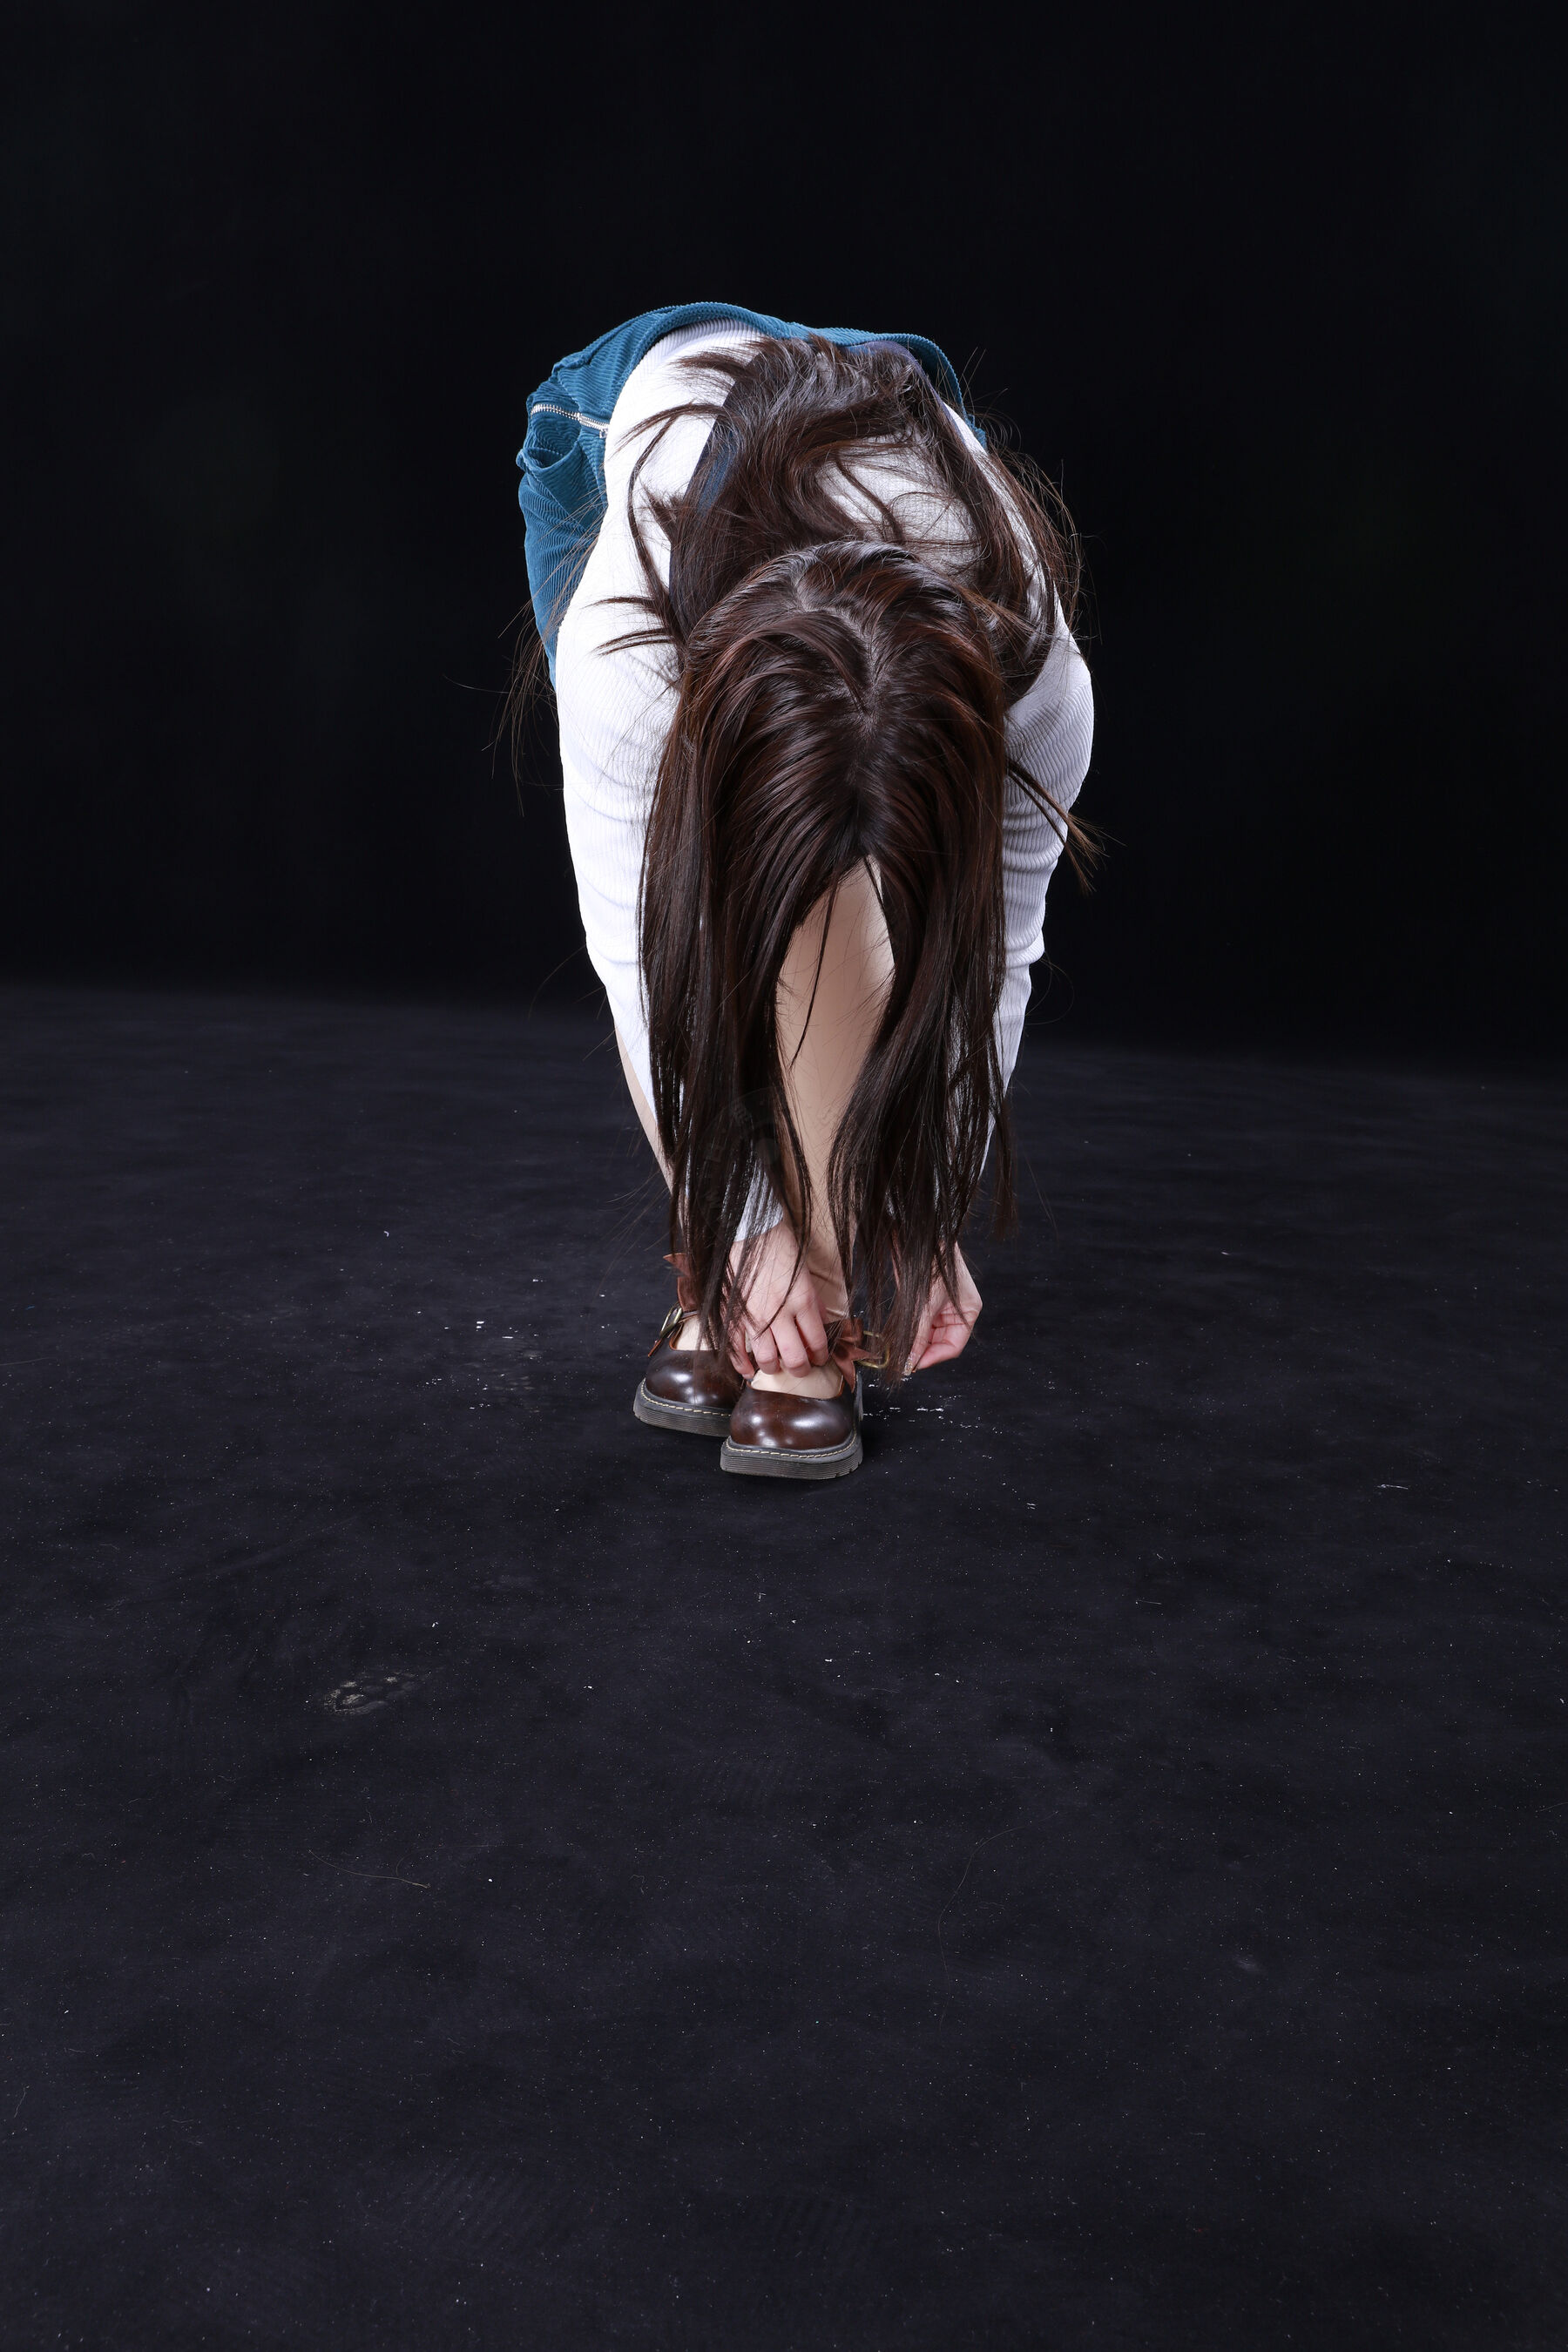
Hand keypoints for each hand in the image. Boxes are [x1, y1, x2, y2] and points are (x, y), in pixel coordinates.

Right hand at [728, 1221, 830, 1378]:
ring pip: (767, 1357)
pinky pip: (737, 1347)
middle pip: (794, 1356)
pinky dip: (742, 1364)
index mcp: (803, 1301)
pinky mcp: (734, 1314)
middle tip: (802, 1368)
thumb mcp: (806, 1274)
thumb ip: (814, 1303)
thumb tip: (821, 1324)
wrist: (750, 1231)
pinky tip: (749, 1372)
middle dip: (801, 1368)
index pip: (817, 1341)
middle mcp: (780, 1313)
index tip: (820, 1358)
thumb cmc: (780, 1247)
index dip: (821, 1355)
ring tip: (778, 1366)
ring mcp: (755, 1316)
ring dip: (775, 1367)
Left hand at [907, 1245, 981, 1372]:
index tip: (914, 1365)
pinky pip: (917, 1323)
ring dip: (913, 1342)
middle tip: (902, 1360)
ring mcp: (939, 1308)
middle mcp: (955, 1313)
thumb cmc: (933, 1264)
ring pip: (926, 1335)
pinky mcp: (924, 1302)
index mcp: (967, 1313)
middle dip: (922, 1351)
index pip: (953, 1346)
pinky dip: (907, 1331)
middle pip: (939, 1343)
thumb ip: (918, 1334)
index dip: (933, 1358)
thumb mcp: (926, 1304)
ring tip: (898, 1350)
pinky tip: (897, 1337)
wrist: (920, 1236)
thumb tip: (910, 1361)